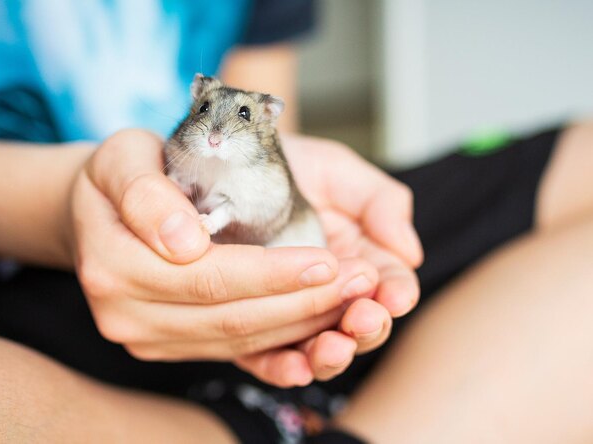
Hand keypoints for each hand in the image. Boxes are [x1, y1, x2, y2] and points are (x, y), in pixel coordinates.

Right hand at [67, 129, 377, 384]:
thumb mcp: (123, 156)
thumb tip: (184, 242)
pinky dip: (281, 339)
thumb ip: (146, 193)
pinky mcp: (168, 346)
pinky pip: (234, 351)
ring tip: (352, 300)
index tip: (328, 261)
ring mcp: (146, 337)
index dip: (273, 274)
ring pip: (239, 341)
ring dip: (302, 324)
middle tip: (360, 283)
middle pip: (230, 318)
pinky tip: (319, 321)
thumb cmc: (122, 174)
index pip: (207, 277)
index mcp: (112, 264)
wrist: (100, 210)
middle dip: (303, 303)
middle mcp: (125, 313)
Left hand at [236, 134, 422, 383]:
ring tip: (332, 346)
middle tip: (363, 319)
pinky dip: (281, 368)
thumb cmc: (286, 165)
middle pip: (357, 326)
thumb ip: (379, 202)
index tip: (394, 296)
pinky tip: (294, 369)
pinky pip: (264, 357)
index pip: (388, 286)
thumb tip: (410, 251)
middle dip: (366, 328)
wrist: (223, 163)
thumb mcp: (336, 172)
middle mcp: (326, 292)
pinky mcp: (246, 324)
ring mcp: (287, 312)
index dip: (395, 294)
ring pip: (317, 348)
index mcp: (358, 259)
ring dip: (329, 354)